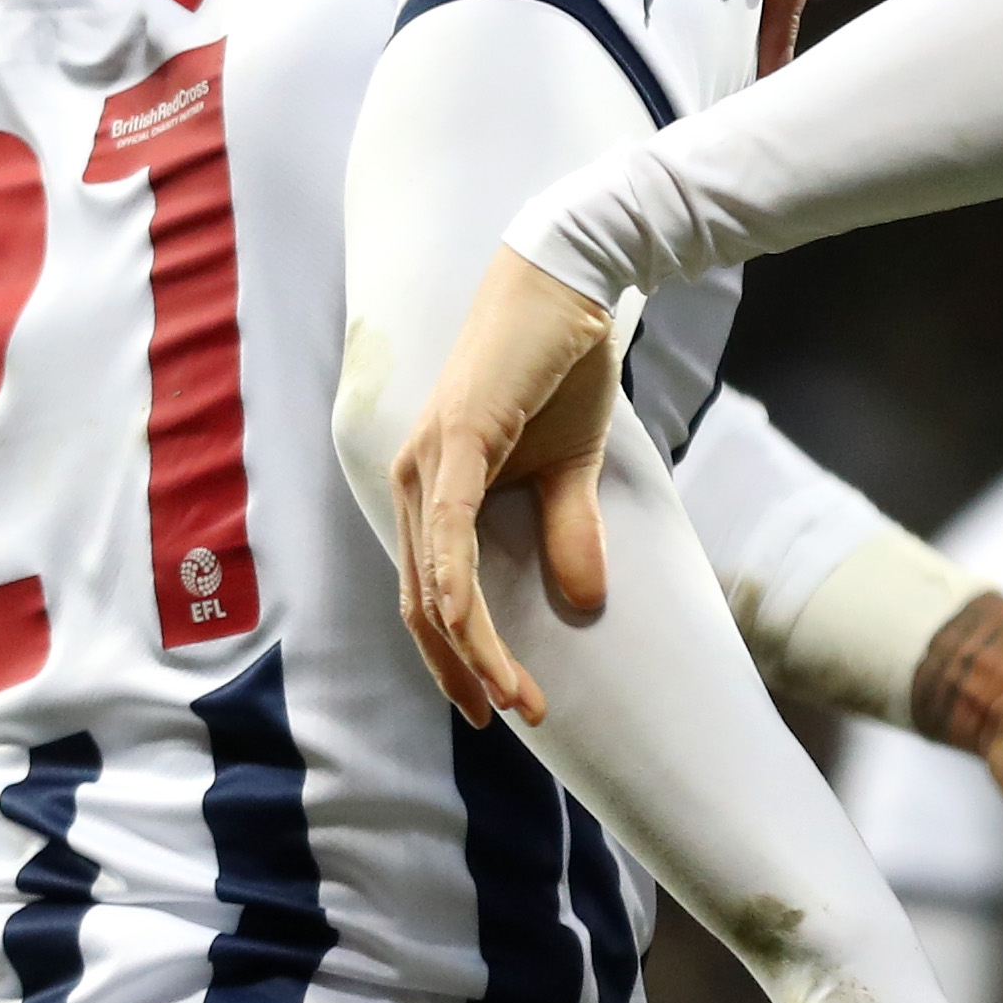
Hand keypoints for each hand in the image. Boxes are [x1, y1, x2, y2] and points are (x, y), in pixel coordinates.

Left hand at [389, 250, 624, 725]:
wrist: (570, 284)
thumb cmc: (561, 366)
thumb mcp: (572, 467)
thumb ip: (567, 530)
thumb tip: (586, 600)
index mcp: (433, 490)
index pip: (429, 594)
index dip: (459, 655)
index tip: (498, 703)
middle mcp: (415, 480)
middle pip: (420, 601)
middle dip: (460, 669)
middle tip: (502, 718)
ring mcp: (429, 460)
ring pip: (434, 579)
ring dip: (471, 645)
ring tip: (514, 695)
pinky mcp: (457, 438)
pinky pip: (448, 528)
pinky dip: (456, 582)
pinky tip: (472, 626)